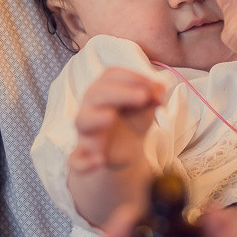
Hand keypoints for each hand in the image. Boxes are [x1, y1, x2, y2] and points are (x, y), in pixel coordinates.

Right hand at [68, 69, 164, 225]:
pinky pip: (77, 159)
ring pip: (82, 121)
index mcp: (104, 89)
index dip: (132, 77)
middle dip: (120, 93)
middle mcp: (91, 106)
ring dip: (95, 119)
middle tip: (143, 97)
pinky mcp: (84, 155)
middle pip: (96, 95)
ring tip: (110, 117)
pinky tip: (100, 160)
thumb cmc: (132, 119)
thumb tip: (159, 91)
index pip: (111, 76)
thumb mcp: (145, 107)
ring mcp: (86, 131)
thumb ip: (153, 96)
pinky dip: (85, 161)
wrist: (123, 149)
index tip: (152, 86)